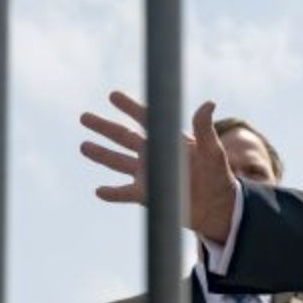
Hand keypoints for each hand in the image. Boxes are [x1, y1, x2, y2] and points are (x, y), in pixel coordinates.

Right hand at [79, 92, 237, 243]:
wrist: (218, 206)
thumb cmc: (219, 175)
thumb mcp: (213, 150)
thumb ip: (205, 129)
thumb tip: (209, 103)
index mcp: (169, 140)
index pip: (146, 120)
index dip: (130, 107)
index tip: (113, 96)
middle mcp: (155, 155)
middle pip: (123, 138)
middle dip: (104, 127)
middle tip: (84, 117)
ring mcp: (149, 175)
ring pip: (118, 162)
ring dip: (101, 154)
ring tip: (83, 146)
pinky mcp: (147, 196)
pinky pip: (125, 194)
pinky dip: (112, 193)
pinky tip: (98, 191)